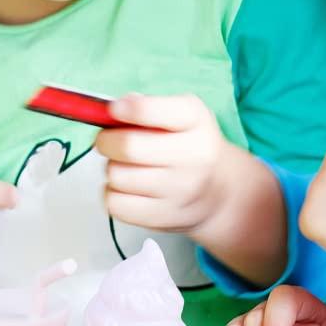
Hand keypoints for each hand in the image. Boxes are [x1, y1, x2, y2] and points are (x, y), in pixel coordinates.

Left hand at [98, 94, 287, 285]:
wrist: (219, 192)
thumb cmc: (188, 145)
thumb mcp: (181, 115)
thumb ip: (146, 107)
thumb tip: (108, 112)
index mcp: (195, 119)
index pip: (150, 111)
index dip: (125, 109)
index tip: (115, 110)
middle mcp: (194, 155)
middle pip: (127, 147)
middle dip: (106, 141)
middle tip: (107, 141)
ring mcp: (181, 190)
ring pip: (117, 176)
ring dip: (112, 169)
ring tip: (126, 167)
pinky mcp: (164, 217)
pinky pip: (115, 204)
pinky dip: (112, 194)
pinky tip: (127, 189)